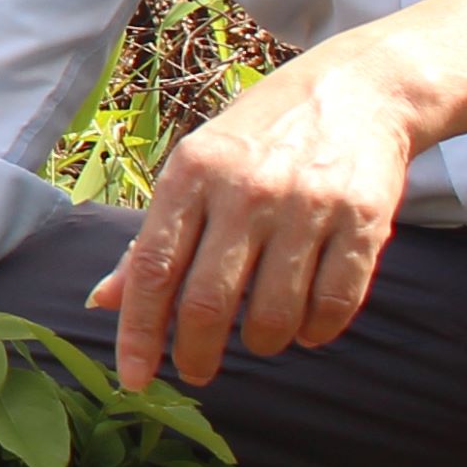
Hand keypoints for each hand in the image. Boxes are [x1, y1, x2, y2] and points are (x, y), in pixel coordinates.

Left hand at [92, 49, 422, 388]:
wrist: (360, 88)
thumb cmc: (261, 138)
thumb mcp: (196, 168)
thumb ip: (153, 238)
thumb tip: (104, 301)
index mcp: (192, 173)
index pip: (154, 269)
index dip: (140, 333)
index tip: (133, 379)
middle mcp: (246, 189)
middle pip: (208, 302)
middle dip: (197, 354)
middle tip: (196, 372)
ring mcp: (307, 204)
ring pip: (274, 315)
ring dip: (262, 344)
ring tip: (258, 337)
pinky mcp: (362, 218)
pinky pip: (333, 305)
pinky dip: (316, 331)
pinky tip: (306, 326)